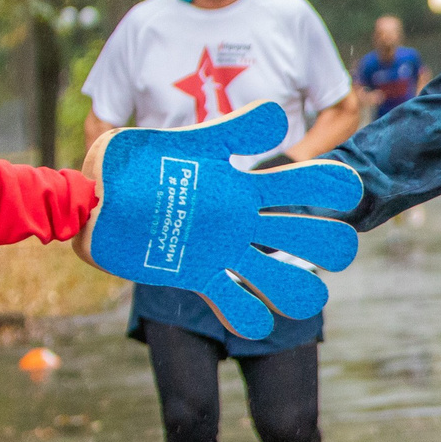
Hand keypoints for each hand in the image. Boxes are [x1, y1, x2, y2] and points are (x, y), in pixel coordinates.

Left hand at [83, 101, 362, 339]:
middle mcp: (240, 220)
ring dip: (293, 286)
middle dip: (324, 241)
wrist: (91, 201)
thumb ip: (230, 133)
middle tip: (342, 250)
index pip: (295, 184)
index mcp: (240, 187)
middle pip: (296, 232)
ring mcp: (223, 250)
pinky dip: (246, 312)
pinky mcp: (198, 274)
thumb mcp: (185, 141)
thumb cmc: (134, 163)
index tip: (349, 188)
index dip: (326, 185)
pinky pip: (230, 299)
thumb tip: (278, 117)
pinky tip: (258, 324)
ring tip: (311, 300)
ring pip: (272, 271)